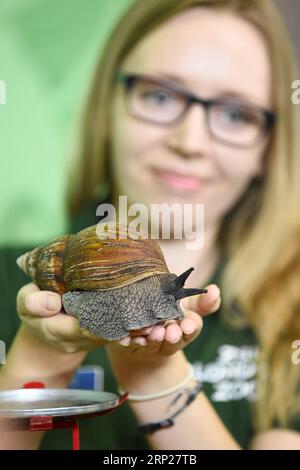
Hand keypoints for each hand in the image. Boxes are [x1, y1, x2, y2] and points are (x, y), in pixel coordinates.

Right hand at [16, 283, 182, 352]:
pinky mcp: (108, 326)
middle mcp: (88, 334)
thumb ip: (34, 303)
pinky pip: (127, 325)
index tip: (130, 321)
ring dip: (145, 328)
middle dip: (136, 328)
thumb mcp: (26, 305)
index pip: (91, 329)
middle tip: (157, 321)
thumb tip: (51, 302)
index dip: (111, 326)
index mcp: (67, 329)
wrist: (46, 323)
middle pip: (115, 332)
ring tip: (166, 319)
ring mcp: (100, 332)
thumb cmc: (36, 312)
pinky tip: (161, 311)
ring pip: (125, 331)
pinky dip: (144, 320)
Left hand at [107, 284, 220, 358]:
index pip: (192, 327)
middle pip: (174, 339)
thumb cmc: (170, 312)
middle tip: (171, 332)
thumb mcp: (189, 307)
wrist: (147, 332)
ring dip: (154, 338)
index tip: (189, 325)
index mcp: (186, 326)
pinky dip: (130, 341)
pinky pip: (131, 343)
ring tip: (153, 333)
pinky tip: (127, 338)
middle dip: (173, 335)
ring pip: (154, 342)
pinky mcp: (134, 344)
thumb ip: (203, 302)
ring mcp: (153, 343)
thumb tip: (214, 290)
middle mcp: (171, 337)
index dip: (191, 326)